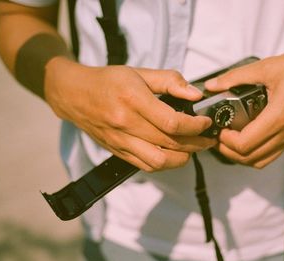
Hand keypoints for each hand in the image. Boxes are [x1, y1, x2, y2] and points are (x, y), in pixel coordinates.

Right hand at [44, 57, 215, 171]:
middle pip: (170, 144)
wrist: (74, 94)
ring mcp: (121, 141)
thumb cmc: (108, 80)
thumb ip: (170, 81)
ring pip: (159, 161)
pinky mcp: (117, 152)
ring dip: (182, 158)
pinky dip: (165, 163)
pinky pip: (146, 166)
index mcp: (134, 100)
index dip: (196, 126)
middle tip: (209, 138)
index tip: (206, 122)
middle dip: (197, 143)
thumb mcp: (140, 72)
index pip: (172, 123)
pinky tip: (174, 154)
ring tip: (194, 148)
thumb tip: (196, 94)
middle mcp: (126, 124)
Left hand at [205, 45, 283, 167]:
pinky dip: (256, 153)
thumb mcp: (270, 66)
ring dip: (241, 155)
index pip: (245, 144)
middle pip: (250, 158)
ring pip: (261, 160)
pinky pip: (272, 153)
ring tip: (230, 138)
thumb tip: (213, 84)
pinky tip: (248, 136)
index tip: (218, 128)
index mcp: (278, 117)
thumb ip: (238, 76)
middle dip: (228, 151)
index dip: (225, 141)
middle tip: (218, 135)